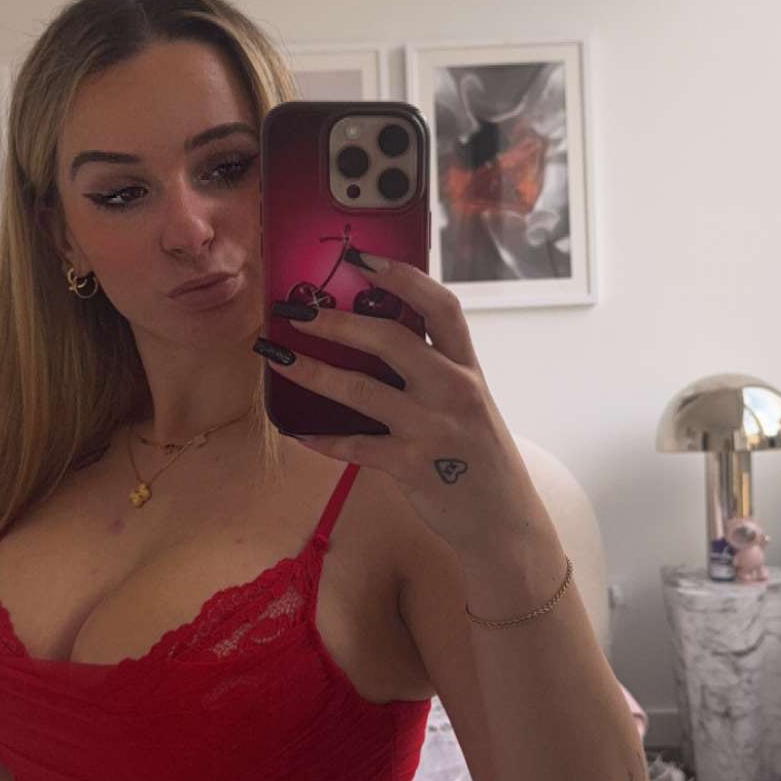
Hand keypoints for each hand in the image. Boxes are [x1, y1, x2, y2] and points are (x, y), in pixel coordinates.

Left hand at [253, 255, 548, 555]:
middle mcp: (454, 391)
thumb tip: (376, 337)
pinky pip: (357, 447)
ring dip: (314, 372)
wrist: (503, 521)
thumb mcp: (469, 403)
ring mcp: (433, 429)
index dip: (402, 277)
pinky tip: (298, 432)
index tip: (362, 258)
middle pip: (392, 339)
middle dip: (338, 321)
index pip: (441, 306)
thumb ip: (435, 371)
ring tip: (277, 358)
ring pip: (364, 391)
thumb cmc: (478, 456)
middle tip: (296, 312)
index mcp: (468, 368)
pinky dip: (324, 439)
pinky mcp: (413, 466)